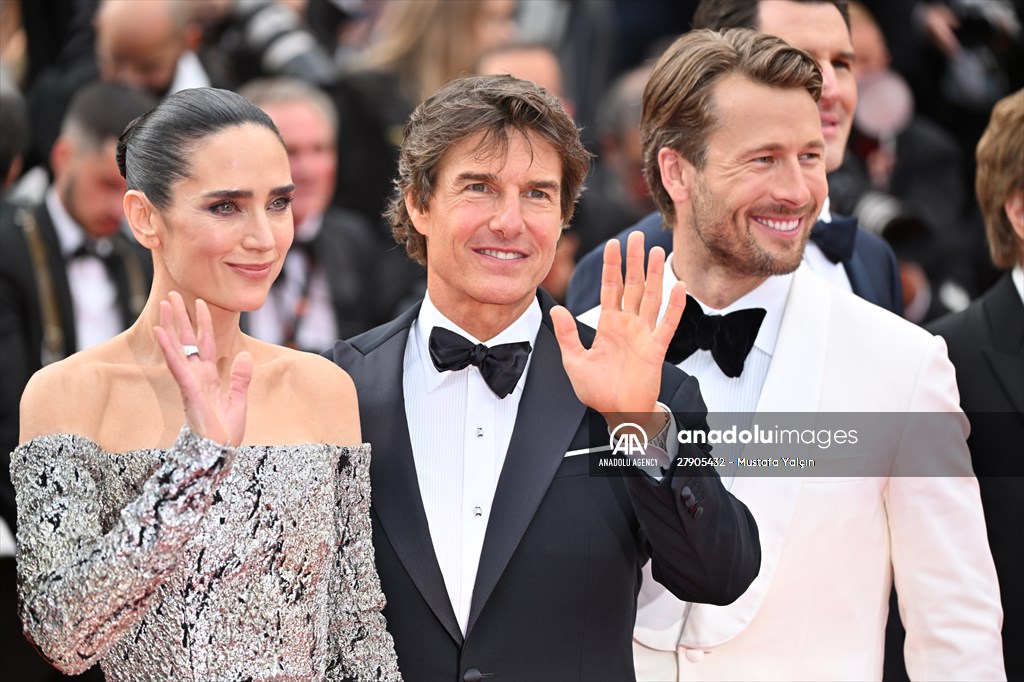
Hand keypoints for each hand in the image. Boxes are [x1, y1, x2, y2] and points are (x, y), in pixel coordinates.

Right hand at [152, 292, 251, 445]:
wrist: (220, 454)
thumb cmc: (226, 433)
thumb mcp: (238, 401)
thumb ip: (240, 378)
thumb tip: (243, 355)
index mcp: (208, 377)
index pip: (206, 343)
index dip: (203, 323)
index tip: (199, 303)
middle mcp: (197, 376)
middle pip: (188, 341)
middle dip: (180, 318)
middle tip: (172, 296)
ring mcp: (190, 382)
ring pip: (179, 348)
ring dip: (171, 326)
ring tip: (164, 304)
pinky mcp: (188, 390)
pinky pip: (176, 365)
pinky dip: (169, 348)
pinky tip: (160, 332)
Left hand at [550, 231, 685, 432]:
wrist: (617, 412)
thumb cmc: (597, 390)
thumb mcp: (574, 361)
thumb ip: (567, 335)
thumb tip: (557, 309)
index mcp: (608, 326)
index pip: (611, 288)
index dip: (613, 266)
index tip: (614, 244)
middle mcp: (627, 325)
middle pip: (633, 286)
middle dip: (635, 261)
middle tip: (638, 236)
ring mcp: (643, 335)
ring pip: (651, 298)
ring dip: (655, 275)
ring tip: (658, 251)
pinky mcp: (656, 349)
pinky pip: (667, 324)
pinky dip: (675, 306)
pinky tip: (680, 286)